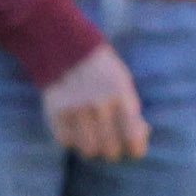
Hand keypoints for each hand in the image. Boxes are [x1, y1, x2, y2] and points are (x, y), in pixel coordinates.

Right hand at [39, 42, 149, 162]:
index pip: (133, 138)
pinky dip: (72, 139)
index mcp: (120, 93)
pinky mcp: (55, 112)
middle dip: (114, 149)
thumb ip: (131, 109)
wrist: (61, 44)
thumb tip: (141, 137)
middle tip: (111, 141)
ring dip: (93, 147)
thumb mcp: (122, 81)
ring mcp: (75, 109)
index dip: (135, 149)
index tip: (133, 146)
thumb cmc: (100, 68)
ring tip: (93, 136)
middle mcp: (98, 103)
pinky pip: (66, 142)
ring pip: (89, 151)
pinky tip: (75, 127)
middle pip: (111, 151)